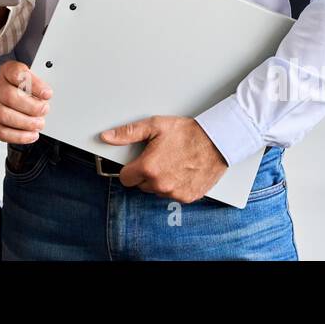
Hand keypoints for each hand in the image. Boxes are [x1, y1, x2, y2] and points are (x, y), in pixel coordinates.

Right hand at [0, 60, 51, 143]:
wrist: (3, 92)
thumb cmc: (20, 85)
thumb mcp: (30, 77)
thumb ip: (39, 84)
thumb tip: (47, 96)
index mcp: (7, 71)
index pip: (17, 74)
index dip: (34, 84)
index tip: (47, 93)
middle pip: (9, 96)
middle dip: (31, 106)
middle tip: (44, 110)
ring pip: (4, 115)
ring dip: (26, 123)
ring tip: (39, 123)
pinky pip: (2, 132)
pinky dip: (19, 136)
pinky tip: (31, 134)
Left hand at [100, 116, 227, 203]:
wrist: (217, 141)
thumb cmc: (188, 133)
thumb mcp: (155, 126)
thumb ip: (128, 133)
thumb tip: (107, 137)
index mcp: (149, 168)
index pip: (125, 178)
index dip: (130, 168)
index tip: (137, 162)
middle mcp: (160, 184)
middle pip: (141, 185)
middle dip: (146, 173)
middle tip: (158, 158)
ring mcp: (174, 193)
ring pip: (156, 191)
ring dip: (160, 180)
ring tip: (172, 163)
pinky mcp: (187, 197)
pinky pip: (173, 195)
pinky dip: (175, 186)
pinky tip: (181, 171)